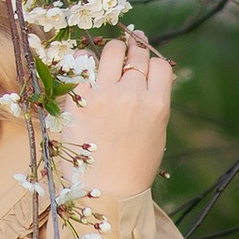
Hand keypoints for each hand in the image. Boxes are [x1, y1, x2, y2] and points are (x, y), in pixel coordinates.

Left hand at [56, 31, 173, 198]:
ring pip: (111, 51)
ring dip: (112, 50)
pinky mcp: (78, 98)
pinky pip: (84, 67)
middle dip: (133, 49)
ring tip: (110, 53)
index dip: (152, 62)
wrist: (106, 191)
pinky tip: (87, 70)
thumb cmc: (134, 166)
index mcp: (156, 104)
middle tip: (129, 46)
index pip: (159, 64)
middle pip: (135, 53)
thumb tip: (156, 75)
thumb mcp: (156, 133)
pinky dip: (87, 66)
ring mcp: (104, 94)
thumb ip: (155, 102)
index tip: (145, 61)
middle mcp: (132, 94)